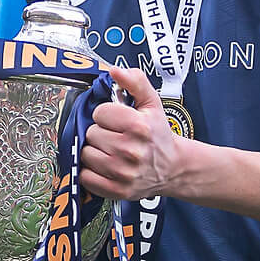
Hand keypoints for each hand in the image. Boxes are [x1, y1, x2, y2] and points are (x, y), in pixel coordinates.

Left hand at [80, 65, 185, 201]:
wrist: (173, 168)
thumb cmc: (159, 135)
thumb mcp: (152, 103)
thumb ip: (134, 81)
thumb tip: (115, 70)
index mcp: (138, 127)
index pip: (99, 113)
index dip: (106, 115)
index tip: (117, 121)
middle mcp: (130, 151)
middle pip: (91, 134)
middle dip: (100, 133)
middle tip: (115, 136)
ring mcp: (123, 173)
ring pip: (86, 154)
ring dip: (94, 151)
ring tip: (110, 151)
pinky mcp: (117, 191)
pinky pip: (86, 177)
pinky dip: (91, 172)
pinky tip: (105, 166)